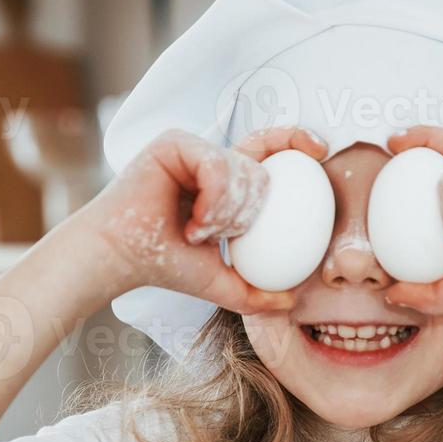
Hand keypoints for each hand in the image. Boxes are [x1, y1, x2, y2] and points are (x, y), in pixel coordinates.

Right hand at [80, 127, 325, 314]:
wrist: (121, 259)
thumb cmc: (163, 266)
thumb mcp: (221, 284)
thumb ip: (256, 292)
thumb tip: (293, 300)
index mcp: (224, 183)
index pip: (268, 152)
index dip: (294, 141)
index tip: (321, 150)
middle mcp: (210, 160)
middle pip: (261, 171)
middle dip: (247, 213)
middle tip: (218, 236)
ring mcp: (192, 148)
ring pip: (242, 169)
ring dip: (227, 213)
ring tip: (198, 232)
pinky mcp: (175, 142)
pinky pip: (217, 165)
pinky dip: (214, 200)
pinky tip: (193, 222)